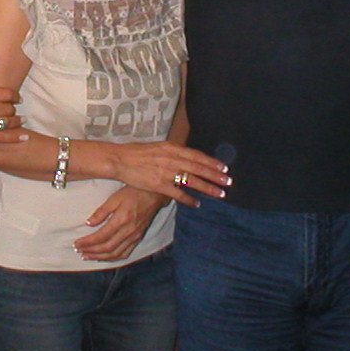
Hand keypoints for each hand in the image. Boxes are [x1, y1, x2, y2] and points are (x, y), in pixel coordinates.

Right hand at [0, 57, 22, 143]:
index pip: (8, 94)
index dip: (15, 96)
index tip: (17, 97)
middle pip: (9, 108)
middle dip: (13, 108)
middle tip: (13, 108)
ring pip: (7, 122)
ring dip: (16, 120)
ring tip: (20, 120)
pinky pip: (1, 137)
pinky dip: (14, 137)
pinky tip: (24, 137)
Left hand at [74, 187, 166, 262]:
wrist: (154, 195)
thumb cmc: (133, 192)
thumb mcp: (115, 197)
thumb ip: (102, 211)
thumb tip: (88, 223)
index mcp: (121, 220)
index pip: (101, 236)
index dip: (87, 242)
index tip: (77, 243)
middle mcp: (128, 231)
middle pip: (107, 248)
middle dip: (91, 251)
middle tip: (79, 251)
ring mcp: (134, 237)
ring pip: (115, 254)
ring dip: (100, 257)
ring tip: (87, 256)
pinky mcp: (138, 238)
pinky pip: (125, 253)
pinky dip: (113, 258)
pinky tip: (104, 257)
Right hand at [109, 141, 228, 207]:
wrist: (120, 160)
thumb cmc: (137, 152)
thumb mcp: (158, 146)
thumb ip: (174, 151)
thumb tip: (187, 156)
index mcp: (172, 148)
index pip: (197, 156)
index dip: (212, 162)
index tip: (224, 168)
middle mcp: (172, 159)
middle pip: (199, 168)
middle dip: (215, 176)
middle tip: (228, 182)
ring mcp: (166, 172)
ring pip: (192, 181)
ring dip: (207, 188)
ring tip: (219, 194)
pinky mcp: (159, 185)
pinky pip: (178, 193)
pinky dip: (189, 199)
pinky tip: (197, 204)